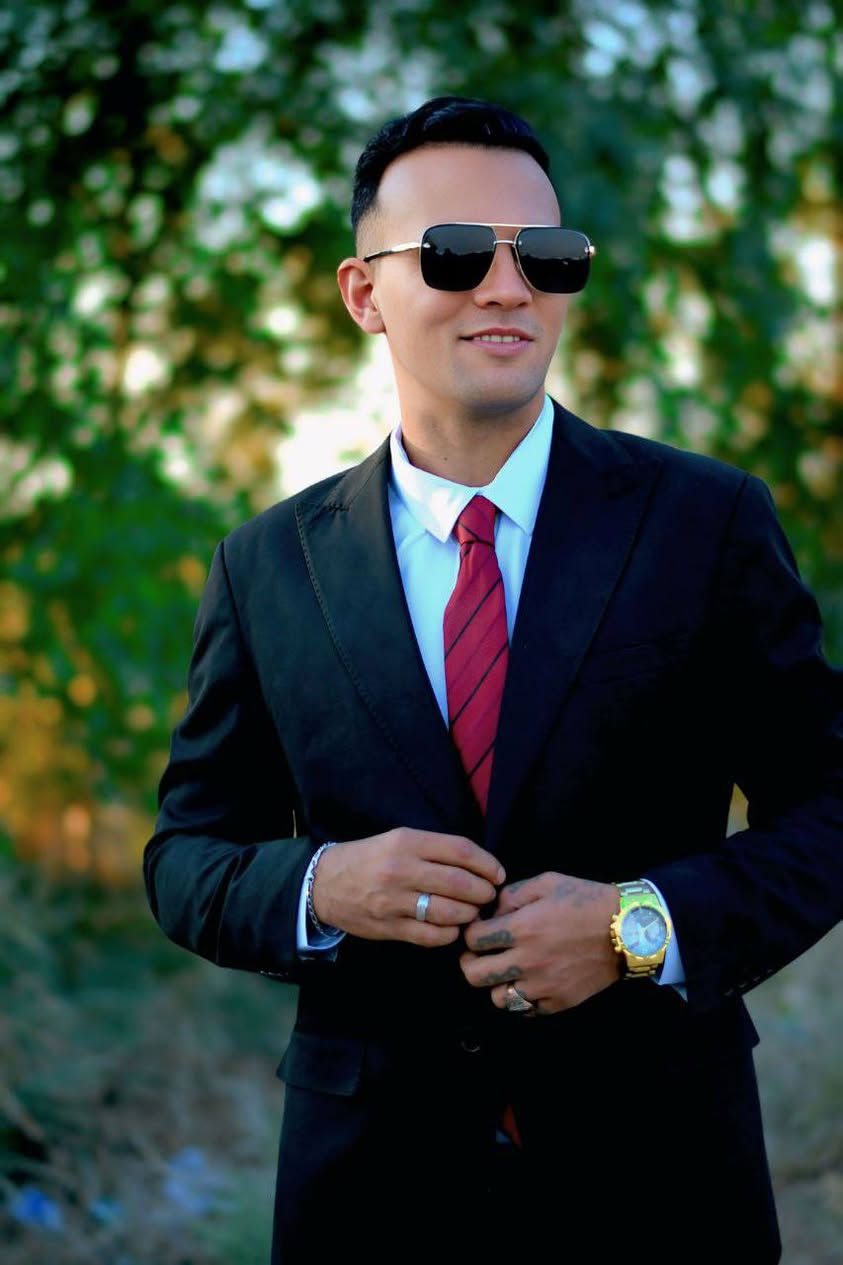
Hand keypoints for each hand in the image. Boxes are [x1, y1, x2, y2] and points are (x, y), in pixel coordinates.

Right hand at [311, 828, 504, 947]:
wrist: (325, 883)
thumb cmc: (370, 858)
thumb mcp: (399, 839)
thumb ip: (435, 850)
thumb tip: (479, 866)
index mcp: (407, 842)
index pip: (460, 850)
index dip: (487, 863)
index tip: (498, 873)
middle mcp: (402, 870)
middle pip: (460, 883)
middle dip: (484, 892)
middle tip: (489, 895)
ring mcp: (395, 901)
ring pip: (450, 912)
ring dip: (470, 914)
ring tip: (473, 912)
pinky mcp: (390, 927)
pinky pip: (432, 935)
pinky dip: (450, 934)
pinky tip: (452, 928)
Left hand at [459, 872, 621, 1013]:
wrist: (628, 929)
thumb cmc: (586, 900)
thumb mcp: (548, 882)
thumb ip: (512, 895)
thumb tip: (491, 911)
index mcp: (522, 928)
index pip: (472, 939)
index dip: (470, 932)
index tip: (479, 929)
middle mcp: (527, 961)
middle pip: (474, 975)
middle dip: (471, 962)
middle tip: (481, 954)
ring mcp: (542, 986)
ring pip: (496, 998)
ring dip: (496, 983)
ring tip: (506, 971)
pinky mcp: (558, 1003)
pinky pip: (525, 1010)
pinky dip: (521, 999)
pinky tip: (528, 982)